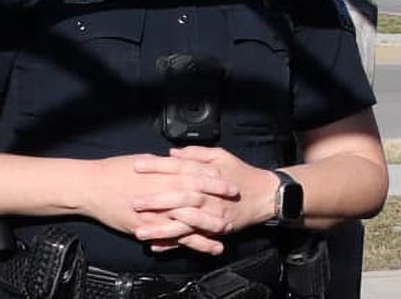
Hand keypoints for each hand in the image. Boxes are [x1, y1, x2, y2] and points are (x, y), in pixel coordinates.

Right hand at [75, 153, 238, 250]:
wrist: (90, 187)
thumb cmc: (115, 171)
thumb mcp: (144, 161)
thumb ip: (165, 165)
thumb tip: (180, 161)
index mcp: (163, 174)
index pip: (196, 175)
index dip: (215, 179)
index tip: (230, 182)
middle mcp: (162, 194)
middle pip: (196, 198)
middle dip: (217, 201)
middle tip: (234, 204)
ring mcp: (154, 213)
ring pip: (186, 220)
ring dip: (207, 226)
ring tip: (225, 230)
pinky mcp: (145, 228)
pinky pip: (169, 237)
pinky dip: (186, 242)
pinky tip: (198, 246)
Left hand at [124, 146, 274, 254]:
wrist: (265, 196)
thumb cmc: (241, 174)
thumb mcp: (222, 157)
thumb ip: (197, 154)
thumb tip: (173, 153)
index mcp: (209, 174)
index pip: (180, 167)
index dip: (158, 166)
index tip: (137, 165)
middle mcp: (210, 195)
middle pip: (180, 195)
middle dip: (157, 199)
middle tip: (135, 201)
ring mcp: (212, 214)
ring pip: (184, 222)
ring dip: (161, 228)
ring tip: (140, 231)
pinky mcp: (214, 229)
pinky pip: (191, 238)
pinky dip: (174, 244)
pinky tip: (156, 246)